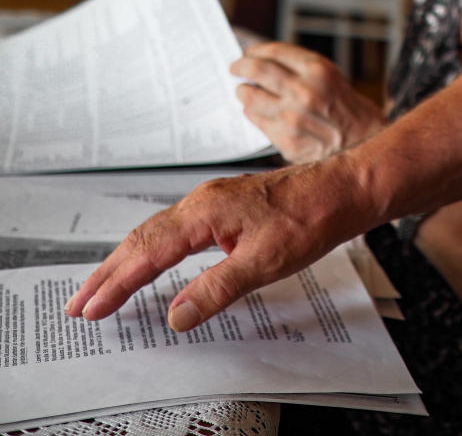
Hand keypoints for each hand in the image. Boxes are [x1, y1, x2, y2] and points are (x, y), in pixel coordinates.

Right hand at [64, 158, 368, 331]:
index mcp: (205, 213)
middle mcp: (202, 202)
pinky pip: (174, 228)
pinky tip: (150, 261)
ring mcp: (212, 201)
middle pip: (142, 239)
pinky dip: (151, 249)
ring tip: (102, 287)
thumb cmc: (308, 219)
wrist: (340, 189)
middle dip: (108, 273)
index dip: (117, 284)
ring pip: (156, 231)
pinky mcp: (223, 205)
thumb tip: (175, 315)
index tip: (90, 309)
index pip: (148, 253)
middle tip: (79, 305)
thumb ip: (216, 289)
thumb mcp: (264, 263)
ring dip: (126, 260)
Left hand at [230, 42, 384, 162]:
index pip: (273, 51)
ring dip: (242, 92)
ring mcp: (294, 118)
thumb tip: (258, 59)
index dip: (255, 50)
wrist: (362, 140)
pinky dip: (253, 113)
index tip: (247, 52)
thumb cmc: (343, 105)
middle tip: (234, 68)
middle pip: (256, 70)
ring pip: (250, 98)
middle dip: (240, 67)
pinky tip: (257, 111)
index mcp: (317, 70)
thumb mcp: (328, 73)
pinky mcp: (287, 140)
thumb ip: (297, 66)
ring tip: (243, 92)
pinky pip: (258, 121)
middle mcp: (304, 92)